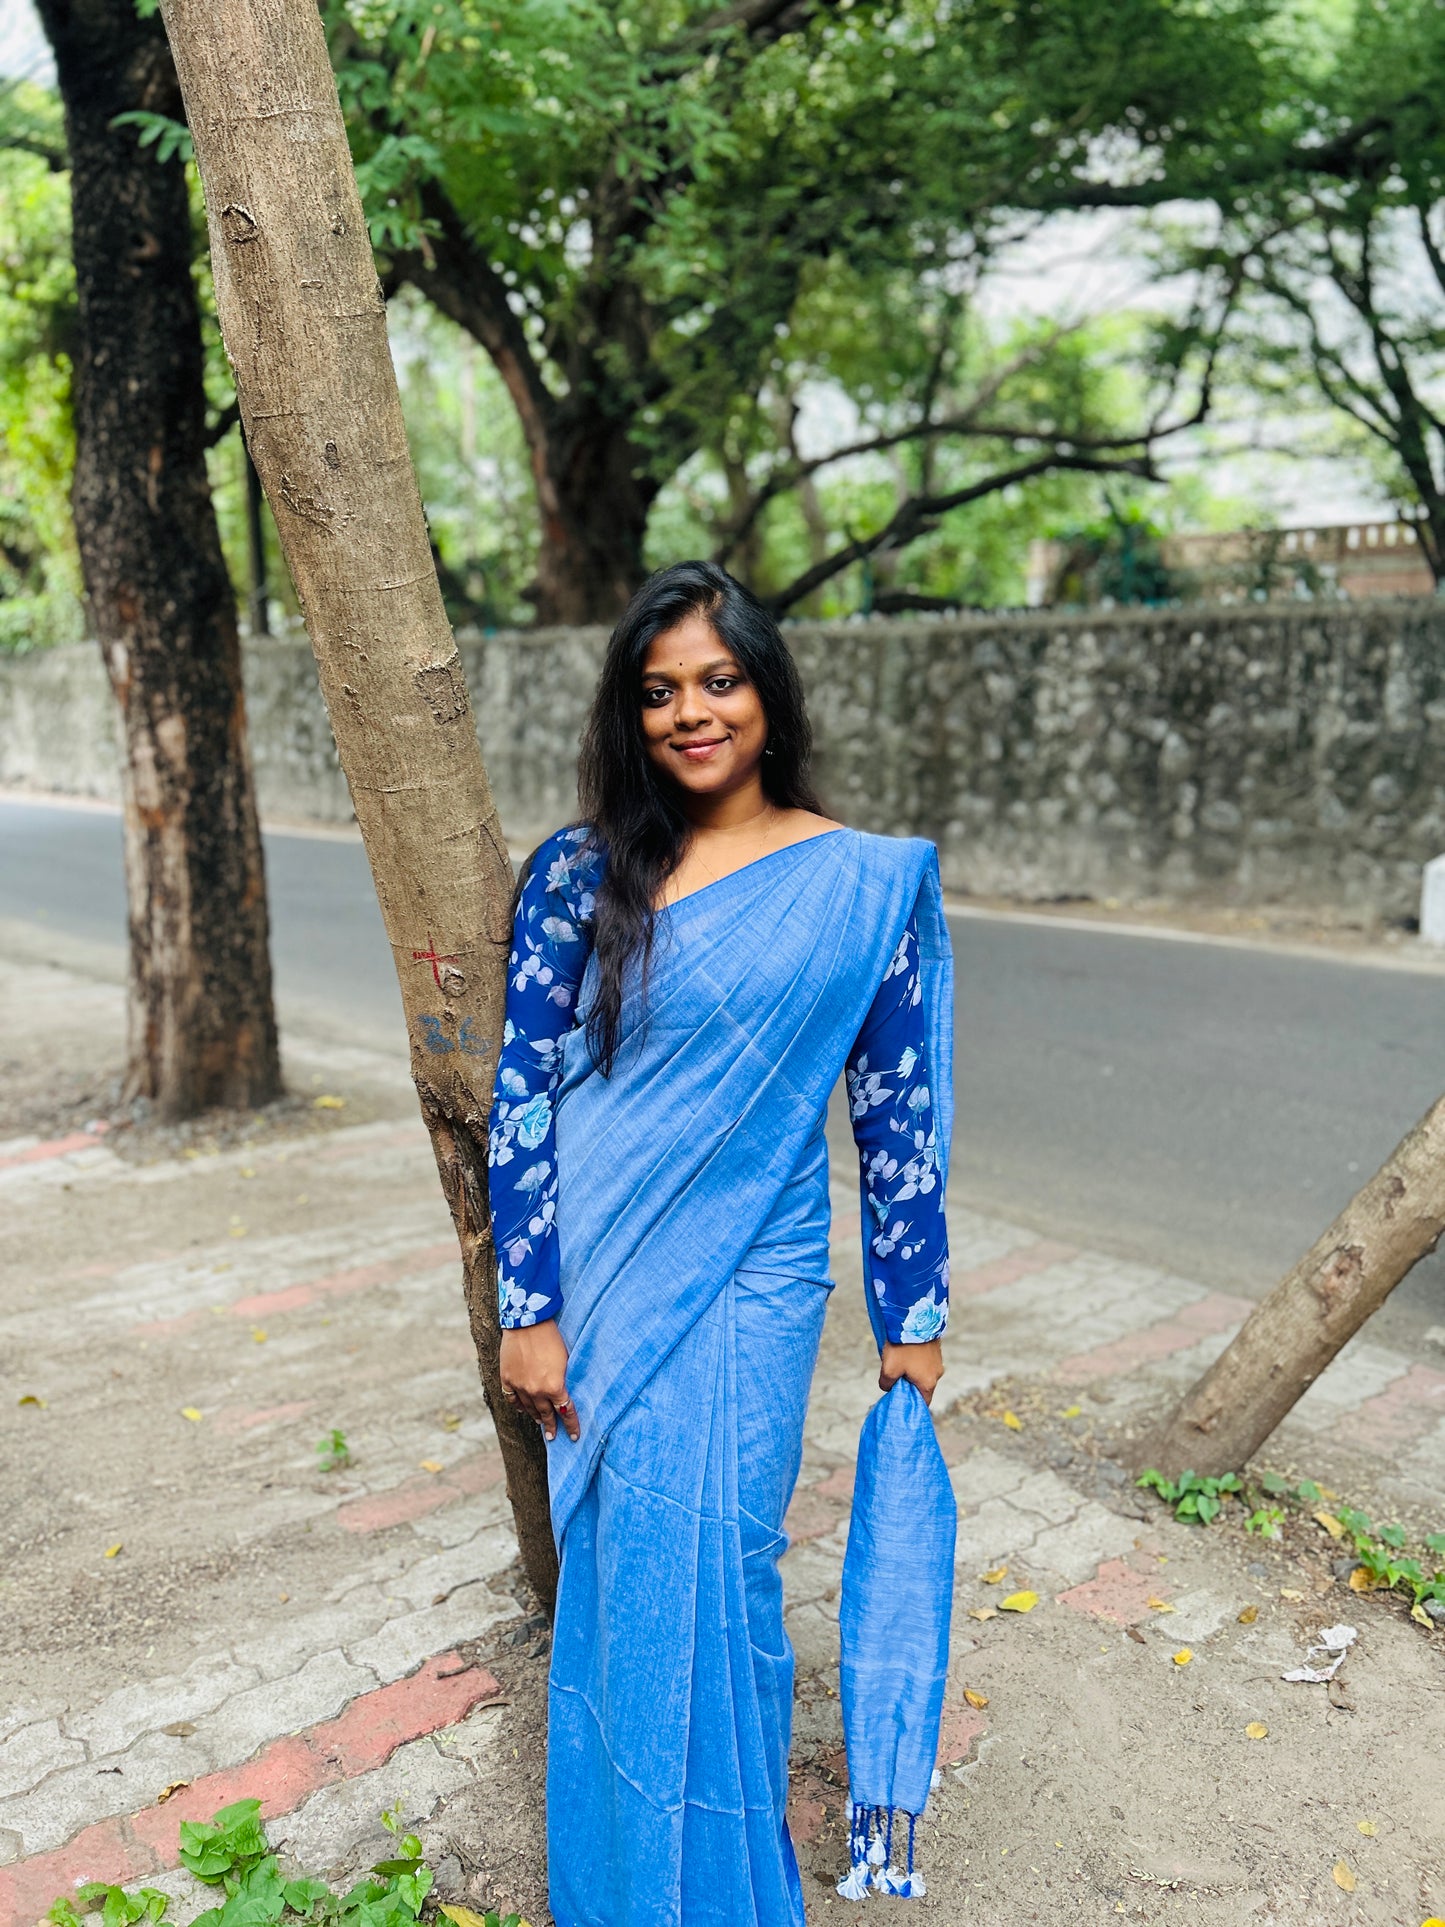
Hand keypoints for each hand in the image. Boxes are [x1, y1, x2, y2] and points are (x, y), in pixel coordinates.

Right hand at [499, 1320, 579, 1441]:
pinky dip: (519, 1405)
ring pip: (529, 1409)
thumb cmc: (552, 1337)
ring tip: (541, 1423)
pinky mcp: (507, 1378)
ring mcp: (520, 1386)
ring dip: (536, 1417)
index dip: (572, 1425)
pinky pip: (512, 1399)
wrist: (527, 1322)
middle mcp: (536, 1391)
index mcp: (555, 1386)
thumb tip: (565, 1392)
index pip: (566, 1412)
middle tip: (554, 1437)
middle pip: (546, 1414)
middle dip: (552, 1427)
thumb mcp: (566, 1360)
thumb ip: (564, 1379)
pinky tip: (523, 1409)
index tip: (574, 1437)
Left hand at [879, 1337, 943, 1405]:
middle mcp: (937, 1373)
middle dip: (908, 1384)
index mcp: (928, 1383)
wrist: (914, 1319)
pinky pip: (925, 1361)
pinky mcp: (935, 1349)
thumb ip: (887, 1384)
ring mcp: (938, 1360)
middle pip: (922, 1386)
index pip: (923, 1402)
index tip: (899, 1397)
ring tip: (899, 1360)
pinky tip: (905, 1352)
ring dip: (911, 1370)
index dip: (910, 1403)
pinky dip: (916, 1360)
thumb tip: (888, 1387)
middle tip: (895, 1376)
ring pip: (923, 1372)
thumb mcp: (888, 1370)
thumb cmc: (902, 1348)